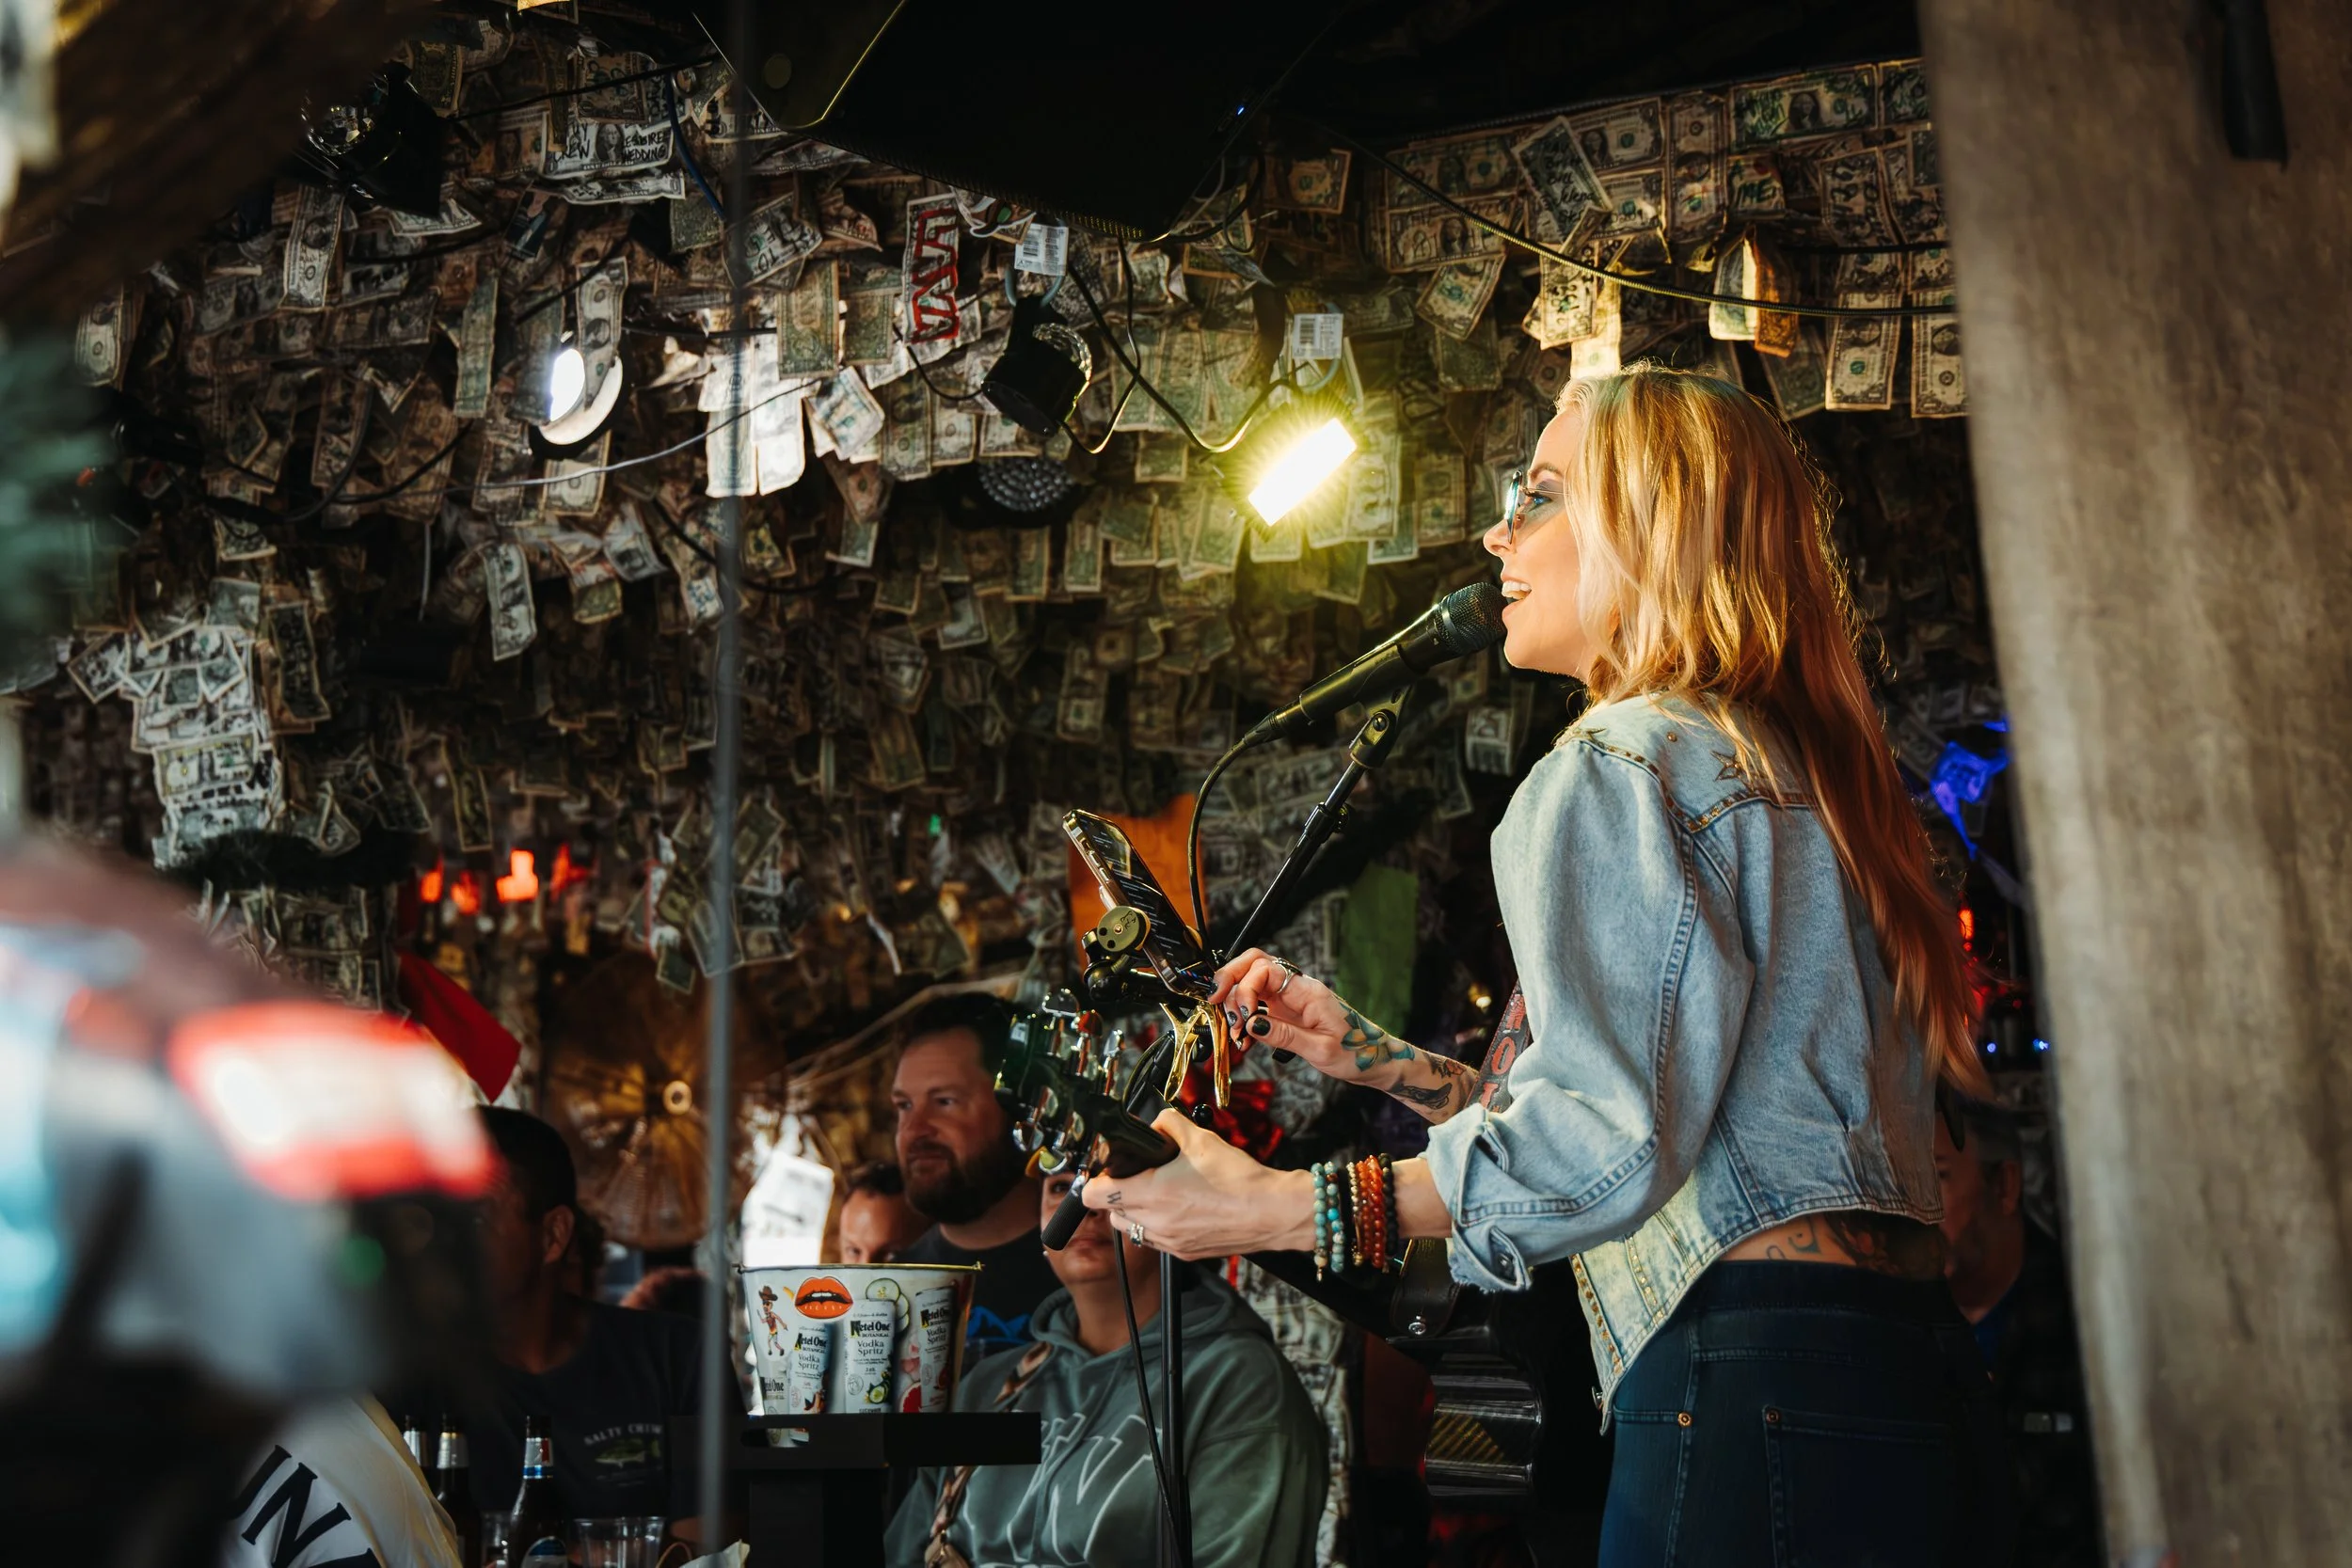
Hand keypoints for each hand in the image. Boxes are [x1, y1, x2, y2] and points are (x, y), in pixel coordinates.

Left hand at [1081, 1110, 1314, 1259]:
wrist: (1272, 1212)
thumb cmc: (1238, 1179)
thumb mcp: (1200, 1138)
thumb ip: (1168, 1124)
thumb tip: (1154, 1124)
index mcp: (1153, 1194)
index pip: (1095, 1195)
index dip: (1097, 1180)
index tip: (1110, 1169)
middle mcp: (1155, 1224)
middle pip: (1112, 1213)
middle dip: (1119, 1194)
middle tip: (1140, 1176)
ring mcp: (1169, 1243)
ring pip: (1132, 1229)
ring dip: (1136, 1212)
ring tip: (1160, 1193)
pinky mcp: (1184, 1254)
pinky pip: (1156, 1240)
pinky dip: (1158, 1225)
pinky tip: (1180, 1208)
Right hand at [1208, 948, 1406, 1084]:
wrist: (1375, 1059)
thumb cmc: (1356, 1052)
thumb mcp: (1320, 1049)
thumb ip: (1284, 1035)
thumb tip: (1251, 1024)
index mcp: (1308, 991)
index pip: (1265, 969)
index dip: (1245, 988)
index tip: (1242, 1018)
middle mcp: (1297, 989)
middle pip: (1254, 964)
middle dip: (1229, 980)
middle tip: (1215, 1003)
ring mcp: (1291, 999)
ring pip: (1252, 982)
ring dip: (1235, 1002)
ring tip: (1235, 1032)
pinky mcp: (1288, 1011)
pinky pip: (1259, 1004)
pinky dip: (1245, 1018)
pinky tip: (1244, 1039)